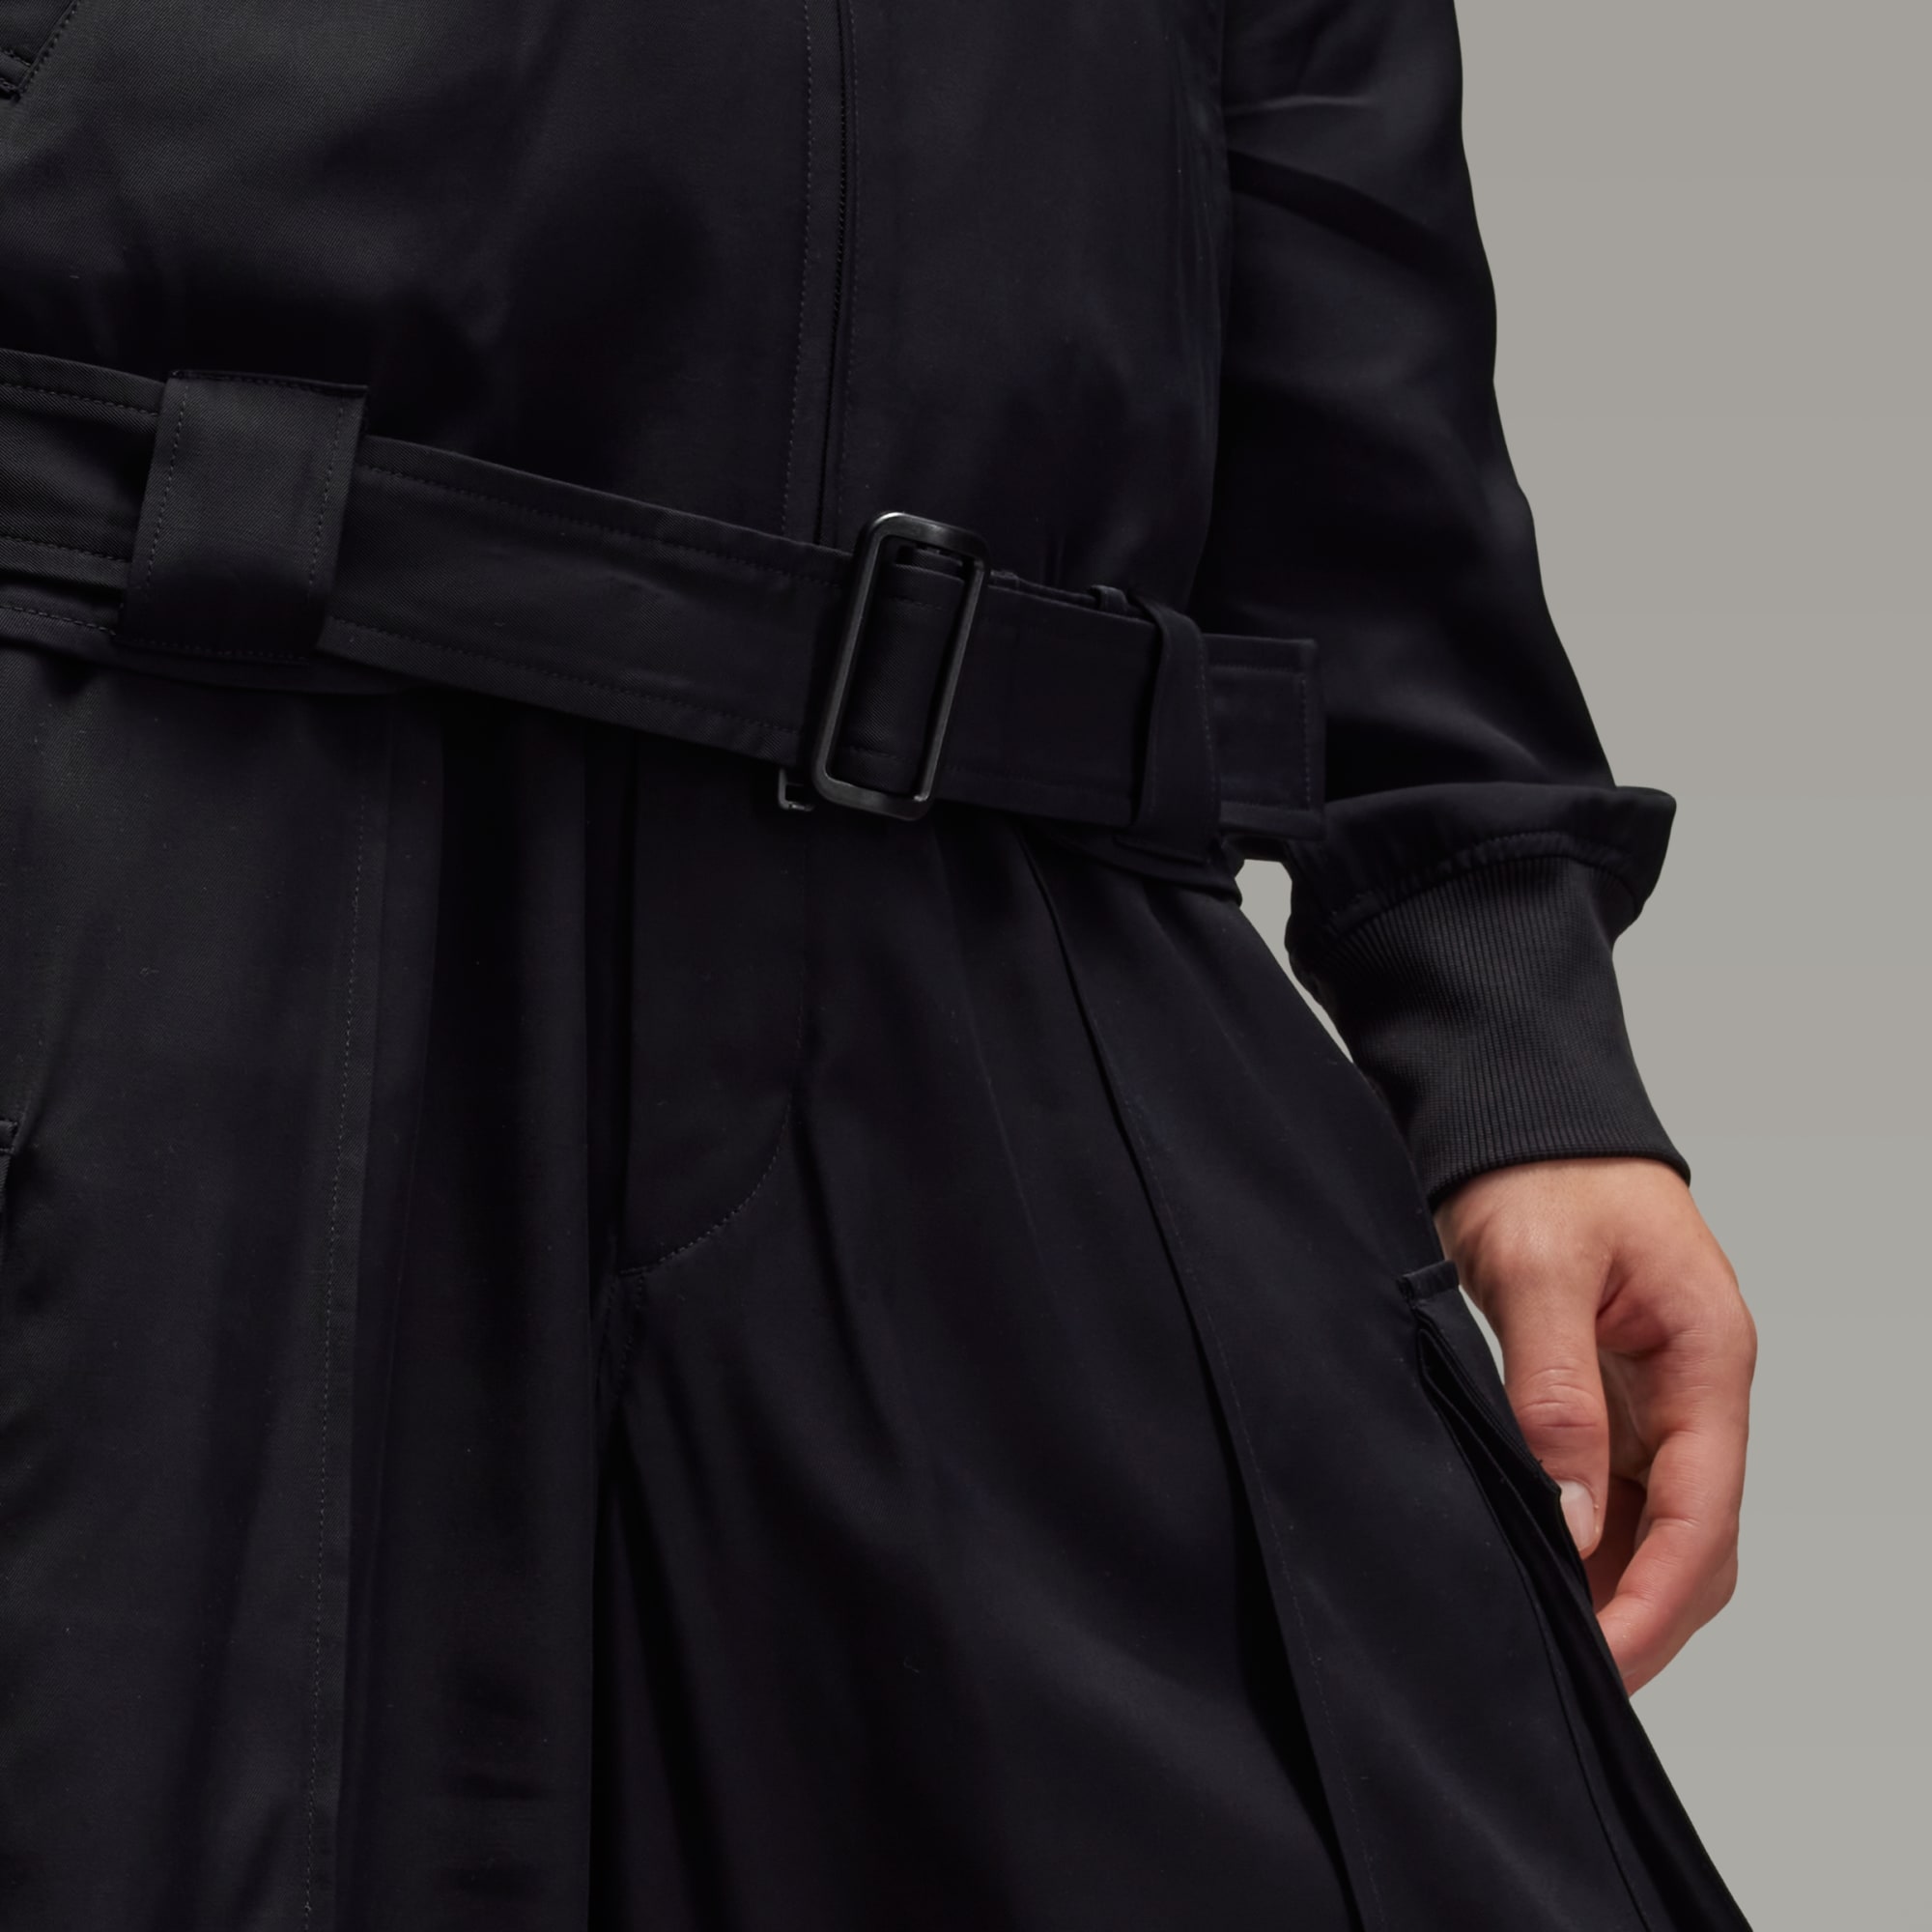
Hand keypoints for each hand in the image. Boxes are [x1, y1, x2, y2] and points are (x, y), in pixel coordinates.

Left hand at [1431, 1156, 1755, 1695]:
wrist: (1518, 1110)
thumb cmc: (1540, 1169)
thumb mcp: (1541, 1270)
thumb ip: (1557, 1393)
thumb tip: (1576, 1518)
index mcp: (1707, 1356)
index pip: (1702, 1511)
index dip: (1655, 1598)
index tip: (1605, 1661)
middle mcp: (1695, 1386)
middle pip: (1695, 1536)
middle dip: (1642, 1612)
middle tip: (1569, 1674)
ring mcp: (1656, 1392)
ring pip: (1658, 1522)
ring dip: (1614, 1583)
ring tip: (1549, 1638)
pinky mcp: (1611, 1390)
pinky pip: (1616, 1488)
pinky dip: (1588, 1539)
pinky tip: (1541, 1569)